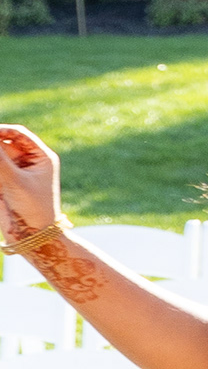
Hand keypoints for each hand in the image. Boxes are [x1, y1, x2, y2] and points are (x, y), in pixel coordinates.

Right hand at [0, 123, 61, 238]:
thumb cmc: (32, 210)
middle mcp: (29, 161)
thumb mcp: (15, 181)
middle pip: (4, 142)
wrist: (32, 238)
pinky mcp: (5, 182)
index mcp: (41, 157)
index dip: (0, 130)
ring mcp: (16, 171)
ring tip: (0, 180)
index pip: (18, 133)